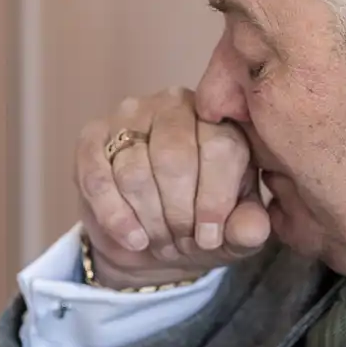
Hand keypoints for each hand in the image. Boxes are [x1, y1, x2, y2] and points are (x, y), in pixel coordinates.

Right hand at [75, 88, 269, 287]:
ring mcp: (129, 116)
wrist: (148, 237)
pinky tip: (133, 239)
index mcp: (220, 119)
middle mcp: (175, 104)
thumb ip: (247, 229)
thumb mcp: (232, 233)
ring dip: (149, 218)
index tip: (210, 238)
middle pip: (174, 158)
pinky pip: (97, 177)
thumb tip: (253, 230)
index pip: (220, 148)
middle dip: (178, 212)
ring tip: (160, 241)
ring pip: (134, 171)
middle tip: (181, 241)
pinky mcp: (92, 138)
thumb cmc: (198, 225)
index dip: (214, 200)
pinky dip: (115, 216)